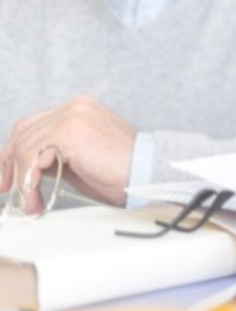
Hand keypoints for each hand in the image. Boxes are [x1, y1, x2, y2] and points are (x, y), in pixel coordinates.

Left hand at [0, 96, 137, 210]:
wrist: (147, 174)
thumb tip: (25, 169)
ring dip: (23, 181)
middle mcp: (74, 107)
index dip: (14, 153)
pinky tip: (36, 198)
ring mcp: (72, 116)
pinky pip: (33, 156)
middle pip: (23, 132)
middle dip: (10, 165)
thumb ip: (53, 157)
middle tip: (9, 192)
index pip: (32, 125)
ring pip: (24, 146)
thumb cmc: (122, 172)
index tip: (8, 178)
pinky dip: (29, 181)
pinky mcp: (69, 131)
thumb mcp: (79, 161)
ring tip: (32, 204)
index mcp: (79, 109)